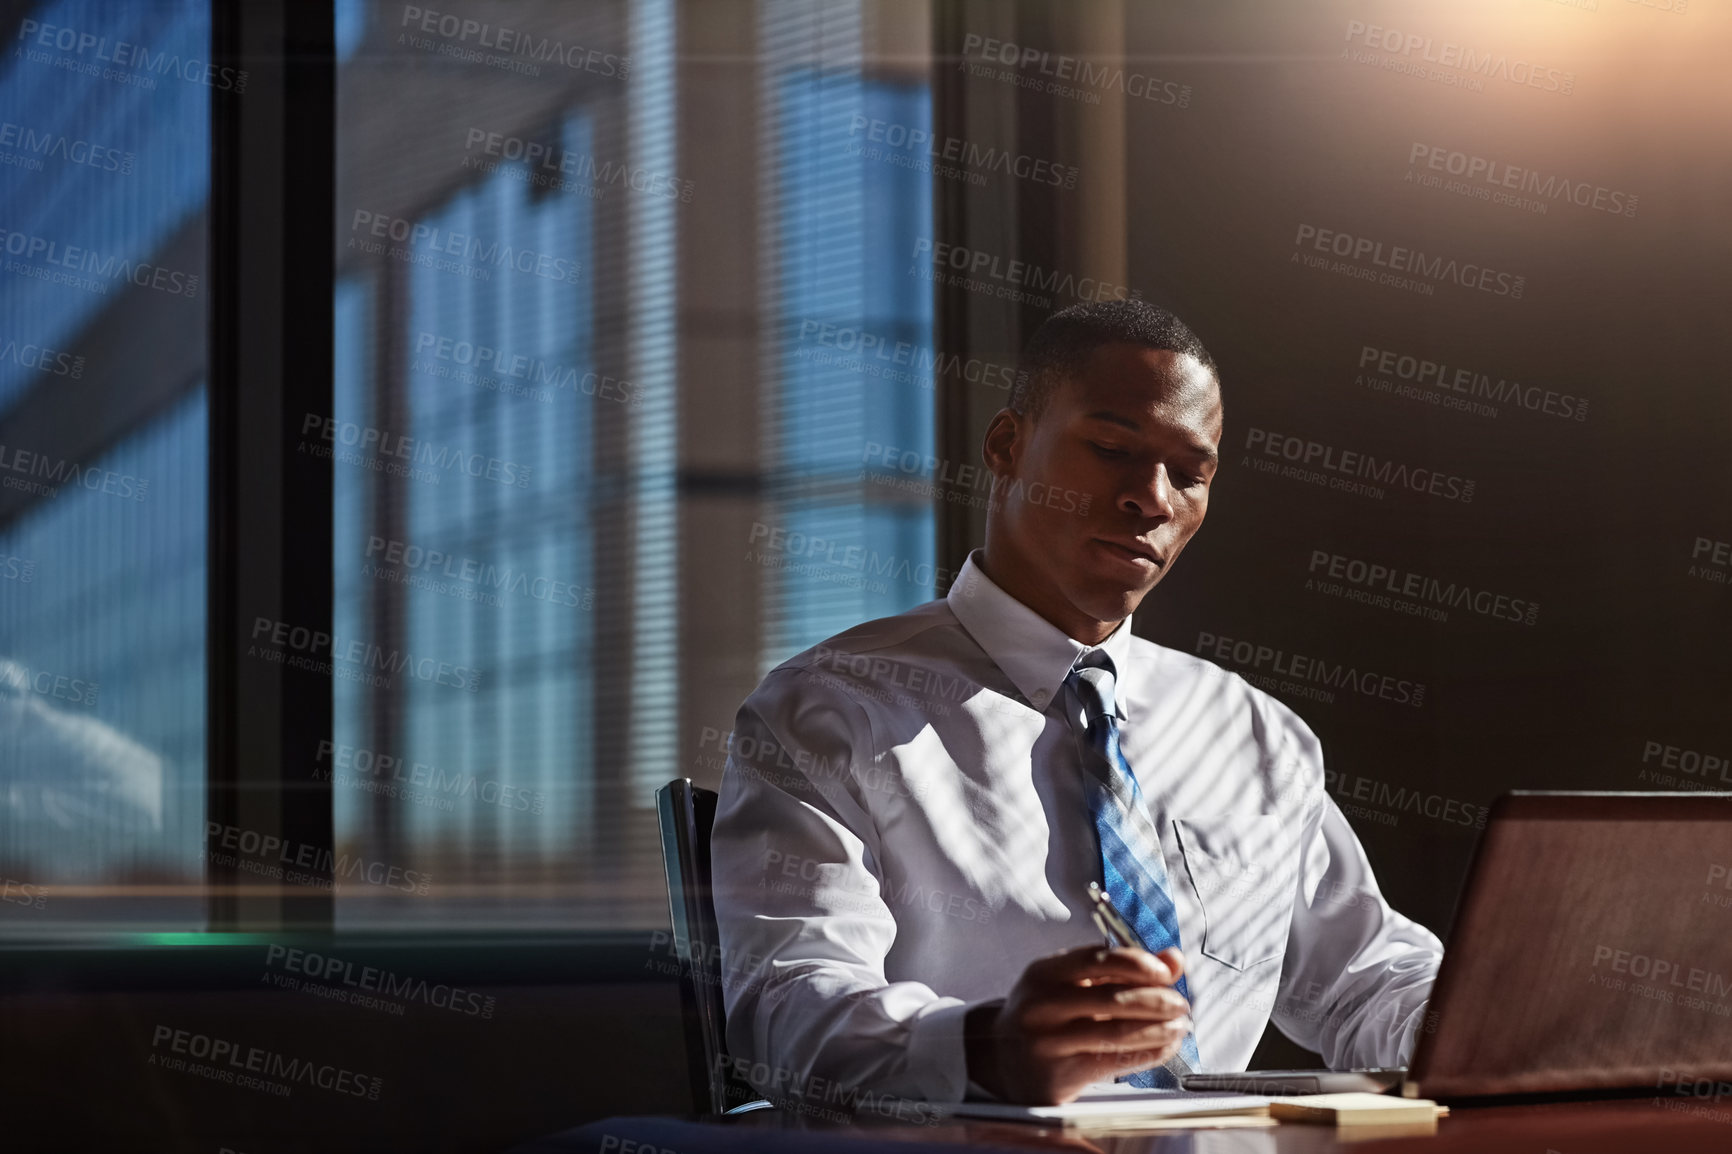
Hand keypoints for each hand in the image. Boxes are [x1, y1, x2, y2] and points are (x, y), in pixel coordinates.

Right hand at [964, 943, 1192, 1104]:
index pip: (1097, 959)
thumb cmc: (1045, 1013)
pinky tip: (1164, 1047)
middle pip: (1112, 999)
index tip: (1165, 972)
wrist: (1000, 1056)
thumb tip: (1173, 959)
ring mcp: (1048, 1042)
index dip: (1137, 964)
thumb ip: (1120, 968)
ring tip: (1179, 1026)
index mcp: (1044, 973)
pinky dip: (1147, 1053)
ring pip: (1117, 1033)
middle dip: (1157, 1001)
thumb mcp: (1071, 981)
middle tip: (1181, 1004)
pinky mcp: (1059, 1075)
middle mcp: (1041, 1006)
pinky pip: (1114, 1062)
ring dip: (1159, 1029)